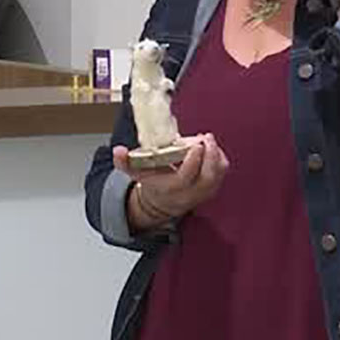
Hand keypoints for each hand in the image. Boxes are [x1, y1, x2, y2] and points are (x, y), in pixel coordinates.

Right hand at [114, 134, 228, 224]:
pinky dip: (218, 157)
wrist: (163, 203)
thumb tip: (118, 150)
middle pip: (208, 176)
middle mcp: (191, 193)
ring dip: (215, 154)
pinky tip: (209, 147)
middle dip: (210, 154)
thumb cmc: (152, 182)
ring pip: (218, 173)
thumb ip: (125, 162)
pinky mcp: (213, 187)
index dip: (193, 160)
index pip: (186, 176)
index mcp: (172, 188)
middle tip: (206, 137)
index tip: (196, 143)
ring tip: (207, 139)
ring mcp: (204, 192)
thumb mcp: (137, 172)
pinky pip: (222, 171)